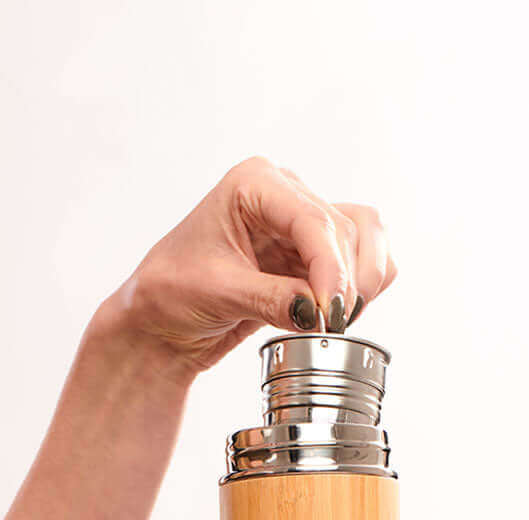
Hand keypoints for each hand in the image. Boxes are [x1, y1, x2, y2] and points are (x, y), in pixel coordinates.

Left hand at [98, 155, 397, 375]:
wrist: (162, 322)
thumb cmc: (171, 293)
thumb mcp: (217, 293)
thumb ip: (271, 299)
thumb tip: (318, 311)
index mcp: (254, 184)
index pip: (313, 220)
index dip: (331, 269)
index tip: (331, 312)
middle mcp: (284, 194)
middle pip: (345, 231)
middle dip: (345, 282)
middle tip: (329, 326)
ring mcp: (301, 224)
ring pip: (364, 240)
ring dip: (363, 282)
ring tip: (335, 320)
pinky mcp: (312, 255)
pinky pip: (363, 258)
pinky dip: (366, 285)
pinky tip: (342, 311)